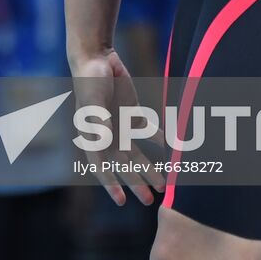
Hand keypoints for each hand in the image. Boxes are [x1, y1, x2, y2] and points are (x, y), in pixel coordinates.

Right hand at [71, 48, 160, 206]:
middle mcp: (107, 135)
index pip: (101, 165)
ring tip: (163, 185)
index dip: (110, 184)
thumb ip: (99, 123)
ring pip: (137, 153)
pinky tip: (172, 148)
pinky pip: (147, 131)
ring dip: (149, 168)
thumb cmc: (89, 82)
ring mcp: (120, 125)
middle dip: (136, 183)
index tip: (121, 200)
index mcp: (92, 136)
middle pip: (123, 164)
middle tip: (150, 201)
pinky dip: (159, 139)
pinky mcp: (132, 113)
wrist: (97, 58)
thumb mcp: (92, 103)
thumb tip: (105, 143)